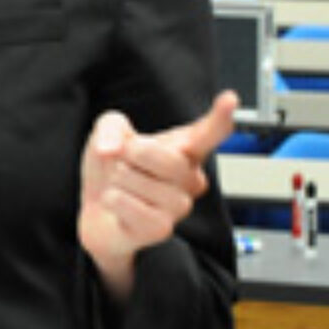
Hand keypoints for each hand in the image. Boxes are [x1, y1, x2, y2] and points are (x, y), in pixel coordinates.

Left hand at [78, 91, 237, 301]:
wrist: (99, 211)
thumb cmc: (114, 169)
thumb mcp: (108, 133)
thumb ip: (111, 128)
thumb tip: (111, 149)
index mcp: (185, 148)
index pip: (210, 132)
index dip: (220, 118)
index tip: (229, 100)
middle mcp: (189, 178)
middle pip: (170, 160)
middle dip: (135, 154)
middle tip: (124, 159)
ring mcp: (178, 206)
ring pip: (144, 184)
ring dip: (119, 179)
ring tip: (121, 184)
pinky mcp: (160, 229)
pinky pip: (132, 207)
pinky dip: (114, 200)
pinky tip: (115, 201)